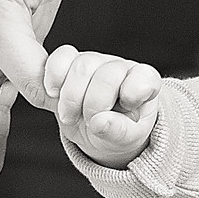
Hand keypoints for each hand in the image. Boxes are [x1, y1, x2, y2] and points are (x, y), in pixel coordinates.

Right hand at [44, 45, 161, 168]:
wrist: (97, 131)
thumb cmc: (119, 132)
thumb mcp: (126, 140)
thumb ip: (118, 132)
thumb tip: (99, 122)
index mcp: (145, 82)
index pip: (143, 77)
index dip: (132, 94)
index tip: (125, 109)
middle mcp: (121, 68)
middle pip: (106, 74)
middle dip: (94, 104)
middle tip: (89, 123)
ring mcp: (96, 61)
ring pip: (82, 66)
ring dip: (71, 98)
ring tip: (70, 117)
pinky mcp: (71, 61)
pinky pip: (61, 57)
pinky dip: (53, 78)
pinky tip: (53, 95)